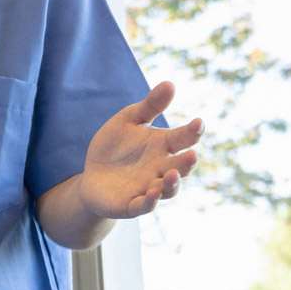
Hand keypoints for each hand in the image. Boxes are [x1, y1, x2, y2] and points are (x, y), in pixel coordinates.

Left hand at [77, 82, 202, 219]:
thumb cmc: (115, 146)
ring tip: (172, 175)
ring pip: (167, 189)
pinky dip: (150, 202)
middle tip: (192, 155)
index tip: (198, 123)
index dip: (192, 132)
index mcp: (162, 146)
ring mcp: (148, 188)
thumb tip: (170, 83)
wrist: (92, 174)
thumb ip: (150, 106)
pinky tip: (153, 194)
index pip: (183, 139)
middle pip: (179, 167)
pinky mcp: (131, 204)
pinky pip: (144, 206)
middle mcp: (160, 169)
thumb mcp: (128, 120)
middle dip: (186, 163)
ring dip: (172, 184)